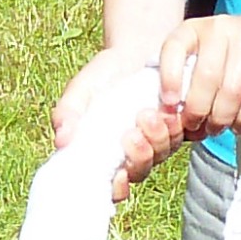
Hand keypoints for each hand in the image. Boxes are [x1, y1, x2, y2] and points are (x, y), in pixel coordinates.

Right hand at [52, 48, 183, 200]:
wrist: (136, 50)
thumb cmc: (104, 75)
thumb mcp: (82, 90)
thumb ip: (67, 112)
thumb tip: (61, 140)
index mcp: (105, 156)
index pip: (113, 188)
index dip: (117, 189)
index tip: (118, 175)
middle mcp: (131, 154)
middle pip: (139, 172)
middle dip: (139, 157)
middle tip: (132, 134)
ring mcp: (155, 143)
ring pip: (160, 155)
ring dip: (157, 139)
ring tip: (148, 114)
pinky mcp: (174, 128)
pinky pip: (179, 137)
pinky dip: (174, 127)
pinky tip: (168, 111)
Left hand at [158, 12, 240, 138]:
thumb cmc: (226, 58)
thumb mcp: (199, 59)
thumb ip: (182, 84)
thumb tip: (172, 124)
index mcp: (192, 29)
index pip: (173, 49)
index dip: (169, 80)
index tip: (169, 106)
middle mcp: (219, 28)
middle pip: (206, 78)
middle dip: (199, 112)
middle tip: (198, 127)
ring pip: (232, 91)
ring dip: (222, 119)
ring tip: (217, 128)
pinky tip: (239, 124)